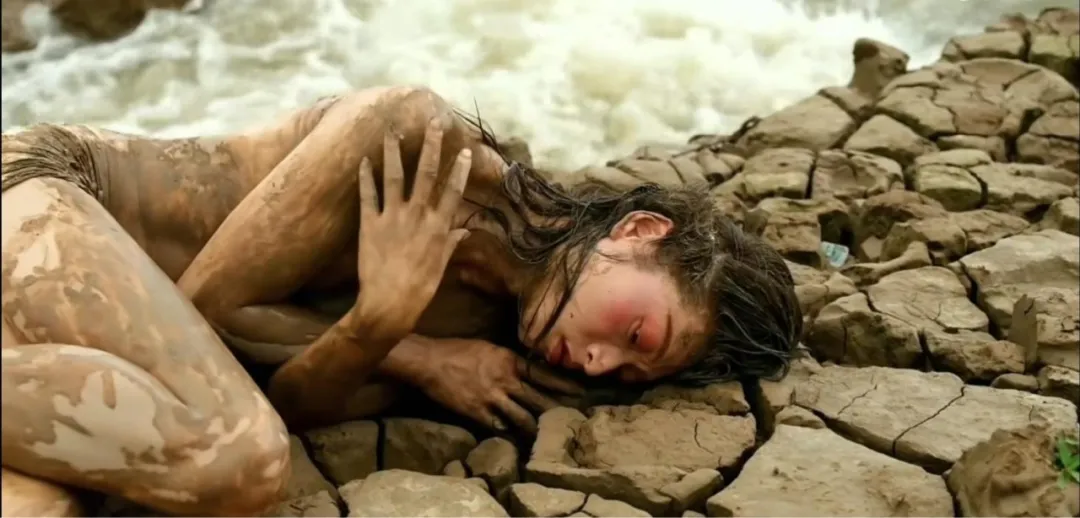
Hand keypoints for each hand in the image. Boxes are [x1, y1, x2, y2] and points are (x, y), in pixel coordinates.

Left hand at [352, 119, 471, 336]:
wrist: (389, 304)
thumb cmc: (420, 289)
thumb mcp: (441, 266)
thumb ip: (451, 243)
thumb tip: (464, 232)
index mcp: (439, 226)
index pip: (453, 190)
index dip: (460, 169)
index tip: (465, 149)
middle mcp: (418, 215)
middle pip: (426, 173)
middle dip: (431, 145)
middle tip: (434, 123)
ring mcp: (393, 217)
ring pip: (394, 176)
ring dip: (394, 151)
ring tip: (393, 130)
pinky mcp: (370, 223)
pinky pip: (368, 194)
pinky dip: (365, 176)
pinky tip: (364, 159)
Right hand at [416, 338, 584, 433]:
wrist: (430, 362)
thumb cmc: (458, 351)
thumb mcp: (490, 349)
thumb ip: (510, 361)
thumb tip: (527, 370)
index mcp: (510, 361)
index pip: (545, 374)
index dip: (564, 385)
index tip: (581, 393)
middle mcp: (506, 380)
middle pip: (539, 399)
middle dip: (558, 410)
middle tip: (575, 419)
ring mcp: (492, 399)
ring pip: (523, 418)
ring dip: (537, 428)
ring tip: (551, 436)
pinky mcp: (478, 414)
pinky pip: (500, 427)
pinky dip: (510, 433)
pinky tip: (520, 440)